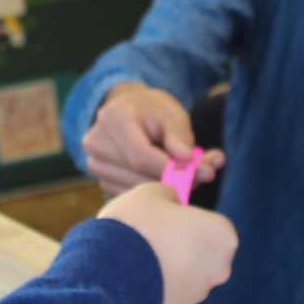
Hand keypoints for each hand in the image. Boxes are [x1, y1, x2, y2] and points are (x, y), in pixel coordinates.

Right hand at [81, 83, 224, 195]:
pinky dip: (156, 191)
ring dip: (169, 187)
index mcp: (113, 118)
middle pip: (139, 175)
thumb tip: (188, 161)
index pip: (141, 156)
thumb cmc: (152, 110)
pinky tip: (171, 179)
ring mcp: (96, 164)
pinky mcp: (102, 180)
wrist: (128, 109)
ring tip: (191, 173)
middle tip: (207, 173)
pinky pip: (134, 194)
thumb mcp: (171, 113)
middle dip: (177, 179)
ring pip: (138, 189)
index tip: (203, 172)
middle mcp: (97, 143)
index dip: (172, 169)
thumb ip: (180, 136)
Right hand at [98, 183, 237, 303]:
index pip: (211, 224)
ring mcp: (199, 294)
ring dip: (170, 269)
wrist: (107, 269)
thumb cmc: (134, 225)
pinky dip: (157, 290)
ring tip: (140, 259)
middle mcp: (219, 268)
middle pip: (203, 253)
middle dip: (183, 247)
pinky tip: (136, 280)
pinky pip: (169, 297)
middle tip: (154, 239)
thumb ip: (170, 195)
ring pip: (187, 277)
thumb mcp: (151, 192)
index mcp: (222, 235)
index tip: (168, 220)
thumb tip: (173, 201)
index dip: (189, 220)